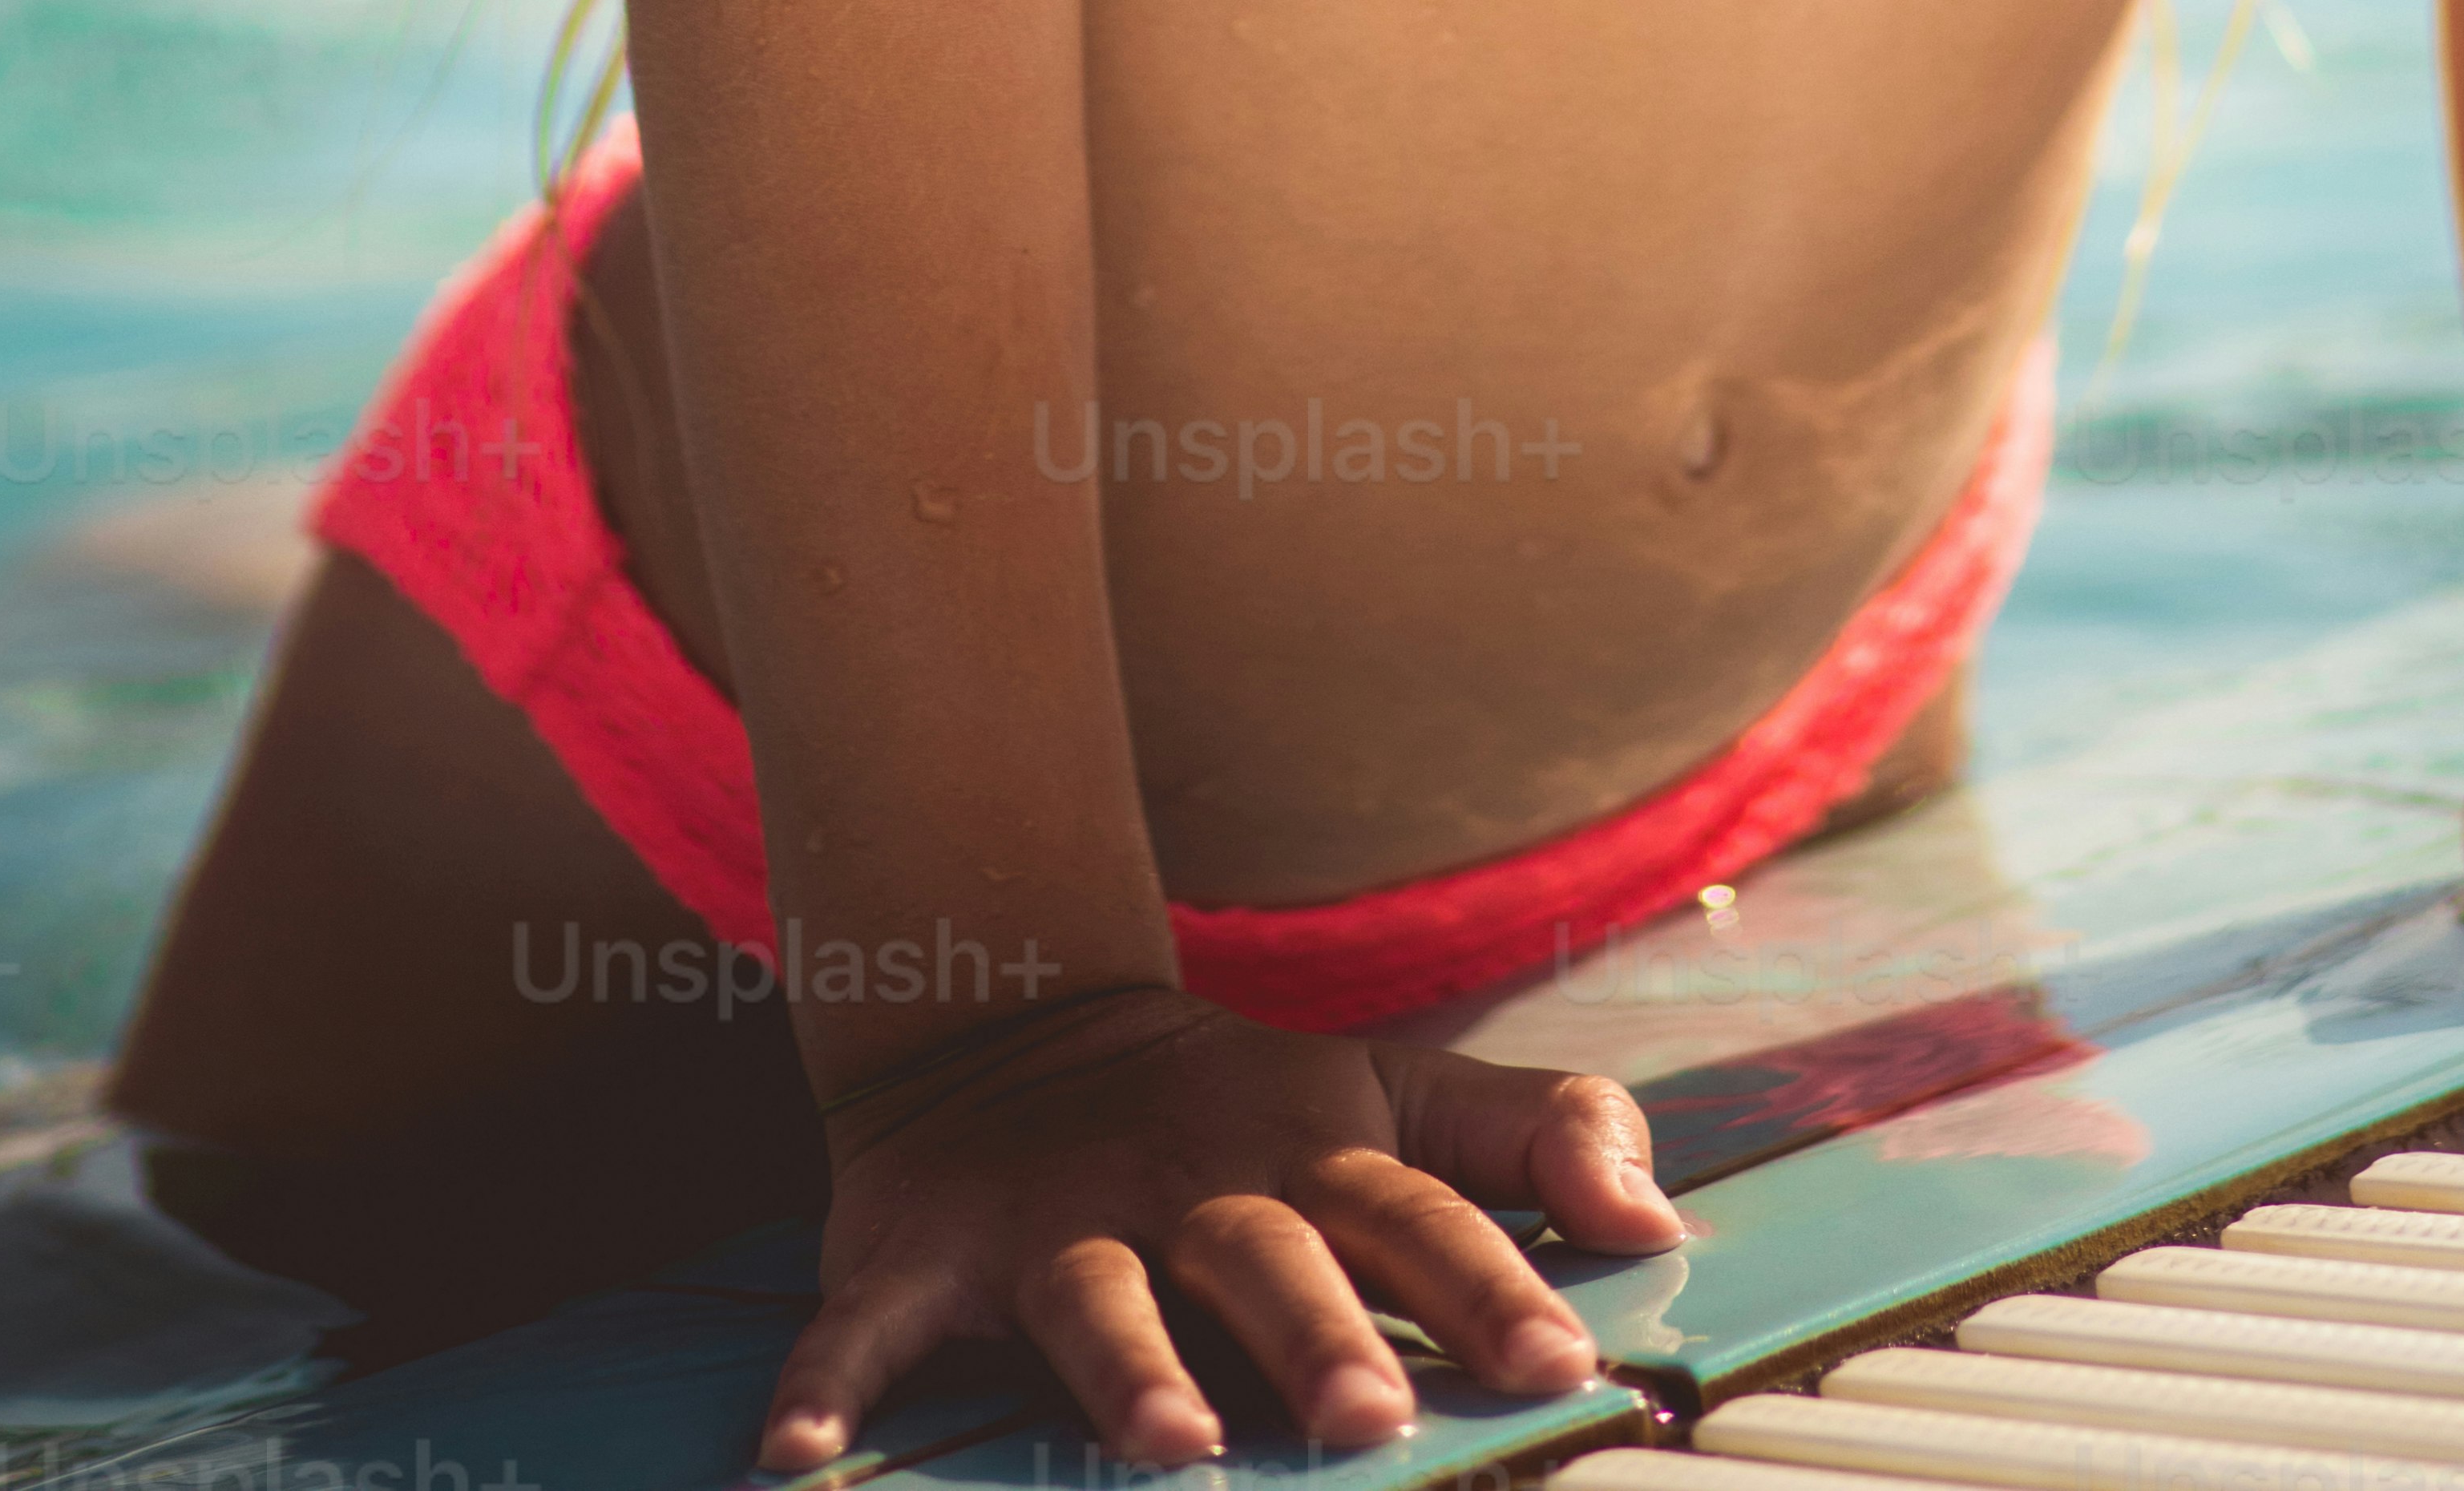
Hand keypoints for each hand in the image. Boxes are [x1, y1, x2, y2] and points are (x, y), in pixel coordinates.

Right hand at [757, 975, 1687, 1472]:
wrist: (1016, 1016)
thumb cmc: (1242, 1108)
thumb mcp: (1388, 1094)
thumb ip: (1525, 1137)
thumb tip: (1658, 1216)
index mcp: (1307, 1152)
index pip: (1417, 1216)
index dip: (1490, 1283)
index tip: (1564, 1359)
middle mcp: (1186, 1182)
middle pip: (1266, 1256)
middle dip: (1319, 1335)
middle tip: (1373, 1417)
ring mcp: (1050, 1215)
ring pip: (1092, 1296)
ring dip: (1125, 1370)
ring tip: (1172, 1444)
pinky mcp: (920, 1249)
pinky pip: (866, 1324)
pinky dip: (831, 1382)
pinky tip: (805, 1456)